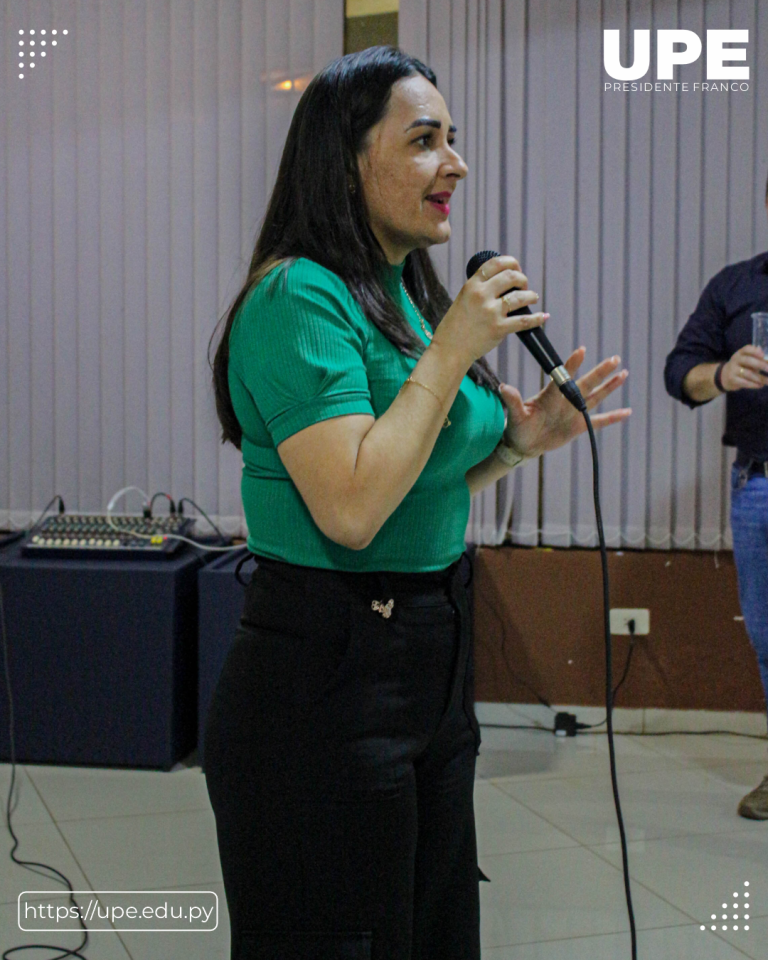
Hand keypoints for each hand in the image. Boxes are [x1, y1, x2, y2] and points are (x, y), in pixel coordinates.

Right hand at [431, 255, 548, 364]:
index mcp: (471, 285)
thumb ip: (481, 289)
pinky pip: (524, 320)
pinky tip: (542, 316)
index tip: (517, 269)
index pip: (496, 263)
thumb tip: (505, 283)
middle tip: (525, 286)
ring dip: (531, 296)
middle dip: (523, 279)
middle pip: (511, 276)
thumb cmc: (456, 326)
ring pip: (520, 296)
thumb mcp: (463, 299)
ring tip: (533, 298)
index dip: (511, 263)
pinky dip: (537, 318)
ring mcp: (491, 312)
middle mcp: (481, 295)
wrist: (450, 349)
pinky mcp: (498, 328)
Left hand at [500, 348, 630, 459]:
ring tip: (623, 373)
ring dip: (610, 386)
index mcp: (550, 395)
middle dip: (600, 371)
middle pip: (586, 383)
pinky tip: (627, 411)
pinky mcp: (579, 426)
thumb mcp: (514, 415)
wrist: (524, 444)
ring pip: (596, 396)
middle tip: (614, 358)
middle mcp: (565, 400)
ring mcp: (574, 412)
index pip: (563, 376)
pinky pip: (599, 421)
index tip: (582, 350)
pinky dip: (613, 417)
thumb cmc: (517, 427)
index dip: (572, 364)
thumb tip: (503, 387)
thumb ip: (512, 400)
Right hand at [721, 345, 767, 390]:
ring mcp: (733, 370)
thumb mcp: (747, 361)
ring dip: (760, 378)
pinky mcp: (732, 379)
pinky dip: (754, 384)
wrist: (724, 377)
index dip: (755, 351)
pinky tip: (760, 385)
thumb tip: (767, 360)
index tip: (763, 355)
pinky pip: (744, 382)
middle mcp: (735, 360)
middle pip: (748, 360)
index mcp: (740, 353)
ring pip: (748, 373)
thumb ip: (758, 359)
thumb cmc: (741, 367)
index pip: (747, 349)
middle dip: (760, 365)